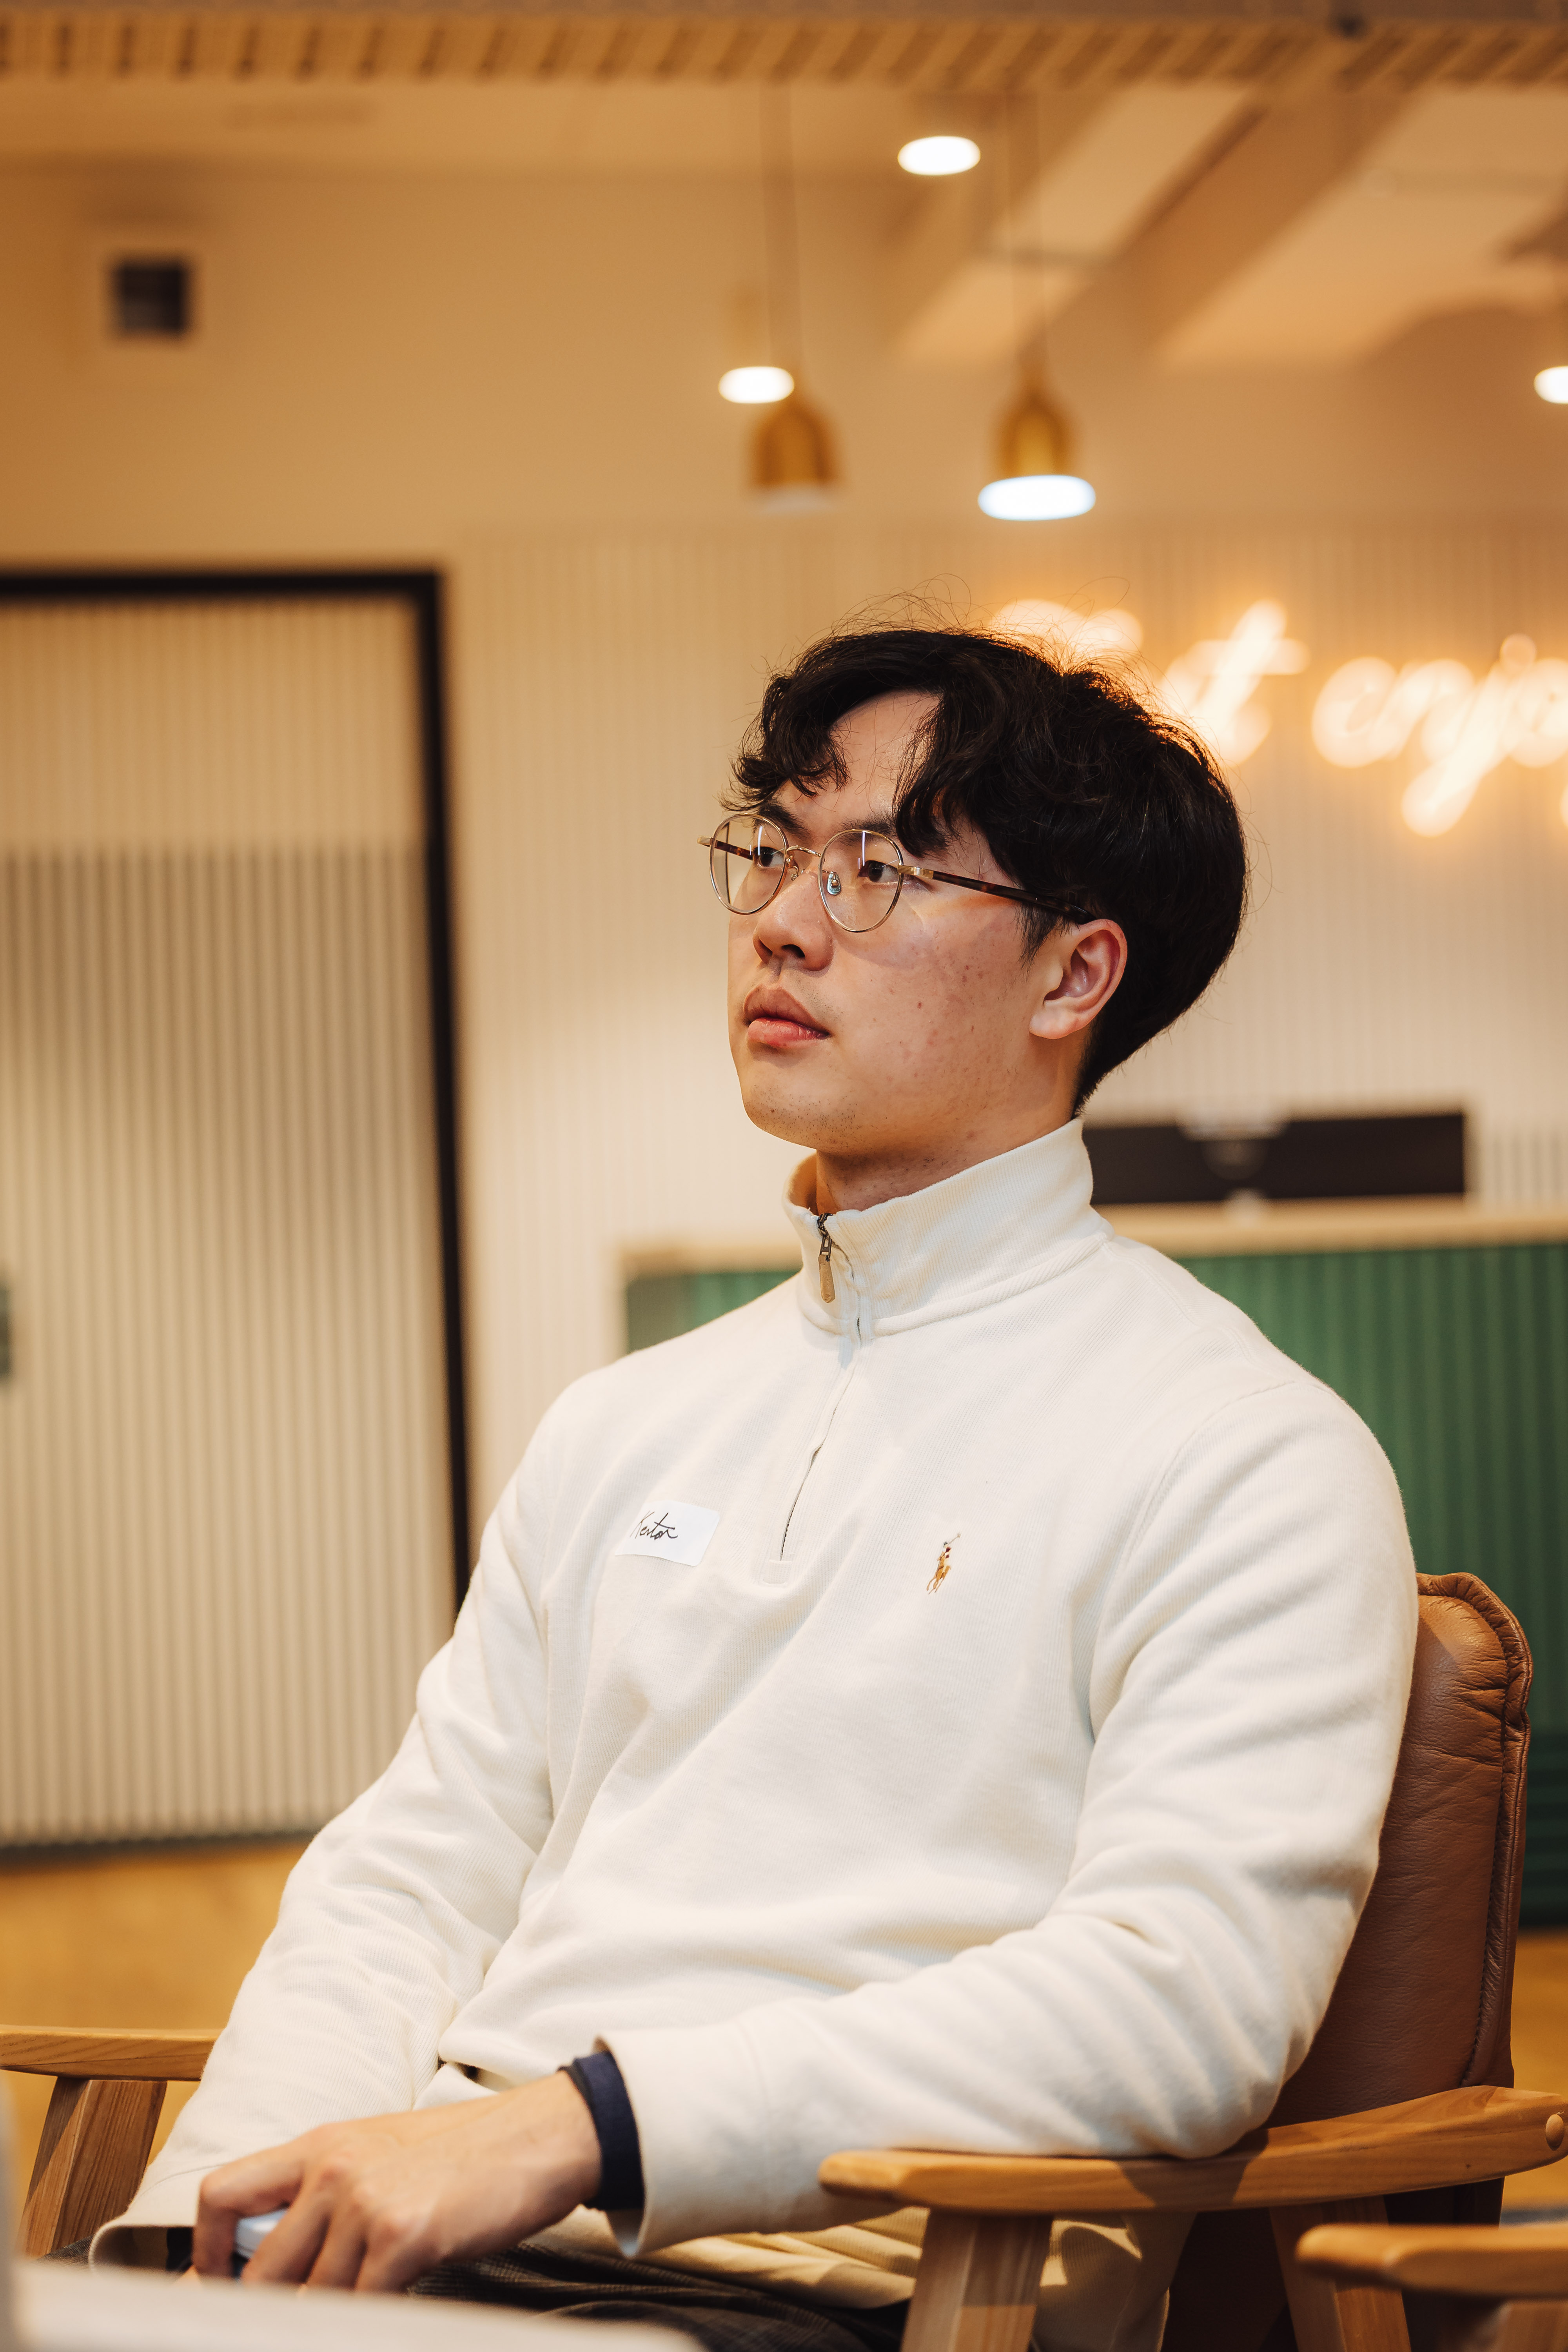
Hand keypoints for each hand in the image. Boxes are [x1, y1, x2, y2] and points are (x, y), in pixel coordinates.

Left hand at [193, 2070, 601, 2292]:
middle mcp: (332, 2168)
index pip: (222, 2195)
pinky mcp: (403, 2236)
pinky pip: (358, 2309)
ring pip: (305, 2300)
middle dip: (264, 2316)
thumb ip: (328, 2196)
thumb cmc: (466, 2154)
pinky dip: (365, 2325)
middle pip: (257, 2271)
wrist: (540, 2136)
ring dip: (319, 2324)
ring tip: (348, 2318)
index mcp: (320, 2145)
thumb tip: (284, 2261)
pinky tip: (390, 2316)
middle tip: (281, 2327)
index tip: (215, 2293)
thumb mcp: (381, 2155)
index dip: (204, 2257)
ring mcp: (365, 2202)